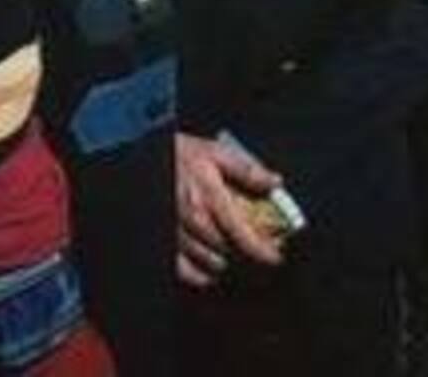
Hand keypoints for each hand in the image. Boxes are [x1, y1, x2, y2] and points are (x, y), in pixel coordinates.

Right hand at [175, 132, 285, 287]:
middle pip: (228, 250)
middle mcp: (194, 219)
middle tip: (261, 252)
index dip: (260, 250)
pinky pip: (186, 270)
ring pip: (209, 262)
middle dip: (248, 255)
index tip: (276, 257)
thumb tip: (275, 182)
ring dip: (228, 262)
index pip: (240, 232)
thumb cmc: (186, 155)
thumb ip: (248, 170)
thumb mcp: (218, 153)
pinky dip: (202, 274)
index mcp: (210, 197)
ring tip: (240, 255)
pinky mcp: (166, 242)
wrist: (151, 159)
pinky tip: (214, 268)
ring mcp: (178, 234)